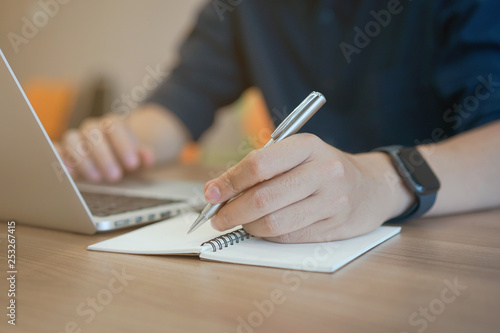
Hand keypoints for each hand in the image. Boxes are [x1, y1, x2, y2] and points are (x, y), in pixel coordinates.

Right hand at [57, 113, 153, 182]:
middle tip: (115, 176)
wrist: (116, 159)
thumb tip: (148, 158)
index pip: (114, 126)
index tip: (133, 164)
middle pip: (92, 132)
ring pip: (71, 139)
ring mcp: (76, 139)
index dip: (123, 144)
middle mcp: (92, 128)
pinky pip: (56, 150)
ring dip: (82, 159)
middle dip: (104, 155)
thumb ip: (144, 157)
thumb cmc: (127, 158)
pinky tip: (68, 173)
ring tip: (96, 178)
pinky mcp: (63, 152)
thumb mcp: (139, 159)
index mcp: (112, 125)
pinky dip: (58, 158)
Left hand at [204, 133, 413, 242]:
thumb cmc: (324, 168)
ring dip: (248, 226)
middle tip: (218, 217)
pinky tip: (263, 228)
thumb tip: (219, 190)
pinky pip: (289, 236)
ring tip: (240, 223)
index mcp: (307, 146)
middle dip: (232, 212)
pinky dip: (267, 235)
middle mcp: (323, 171)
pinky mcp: (335, 225)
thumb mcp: (298, 154)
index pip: (258, 165)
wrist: (372, 186)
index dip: (229, 182)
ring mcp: (332, 200)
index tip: (211, 194)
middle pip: (264, 197)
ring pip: (274, 222)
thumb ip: (261, 168)